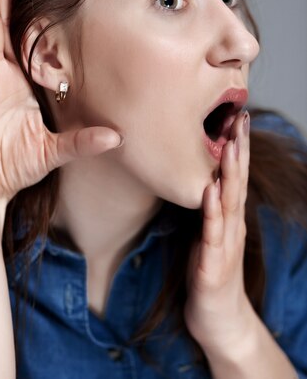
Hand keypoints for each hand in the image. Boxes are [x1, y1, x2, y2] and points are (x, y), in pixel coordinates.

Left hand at [184, 111, 251, 352]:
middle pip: (236, 182)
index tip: (236, 116)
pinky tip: (210, 191)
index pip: (234, 176)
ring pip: (228, 203)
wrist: (220, 323)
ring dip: (229, 173)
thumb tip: (198, 178)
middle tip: (240, 117)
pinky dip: (212, 212)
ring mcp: (224, 246)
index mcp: (228, 219)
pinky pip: (212, 236)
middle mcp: (231, 228)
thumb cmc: (210, 274)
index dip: (237, 147)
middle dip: (238, 149)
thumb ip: (208, 209)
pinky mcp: (212, 267)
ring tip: (229, 144)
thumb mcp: (208, 235)